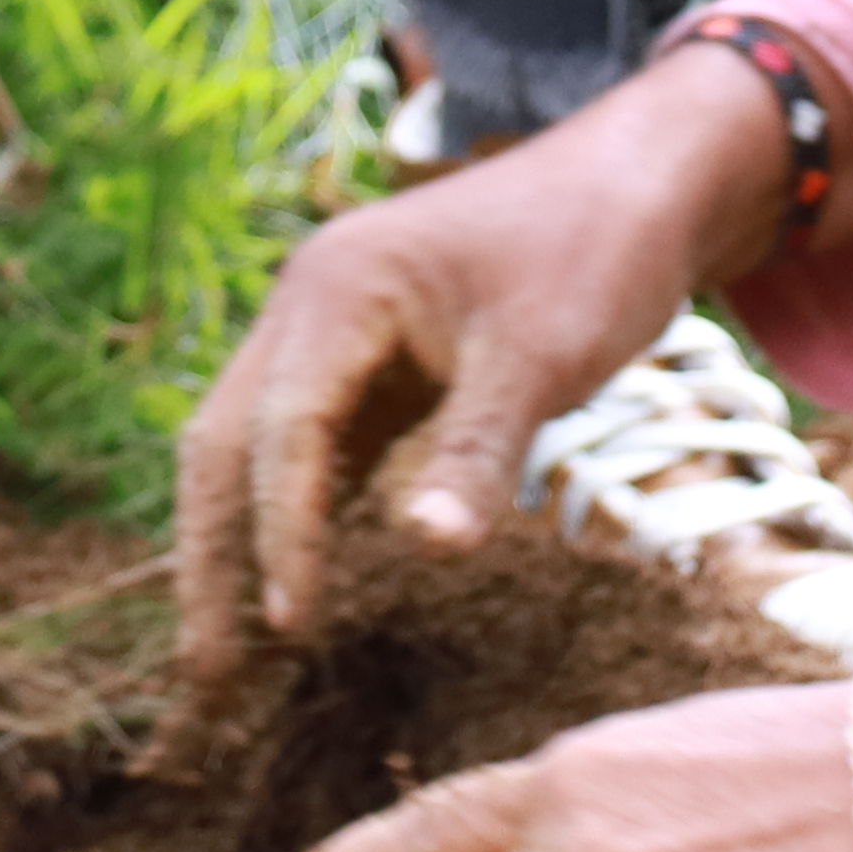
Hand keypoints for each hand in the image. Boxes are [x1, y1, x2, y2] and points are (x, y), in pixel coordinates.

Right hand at [175, 38, 852, 679]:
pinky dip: (296, 514)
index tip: (290, 627)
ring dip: (242, 542)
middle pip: (227, 441)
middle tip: (206, 675)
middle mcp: (311, 304)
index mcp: (337, 290)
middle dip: (213, 555)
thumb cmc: (599, 247)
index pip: (281, 432)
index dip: (279, 533)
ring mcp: (335, 330)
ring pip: (256, 447)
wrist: (645, 176)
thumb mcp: (548, 352)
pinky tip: (298, 588)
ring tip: (231, 657)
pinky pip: (311, 446)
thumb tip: (428, 548)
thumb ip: (481, 450)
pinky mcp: (373, 357)